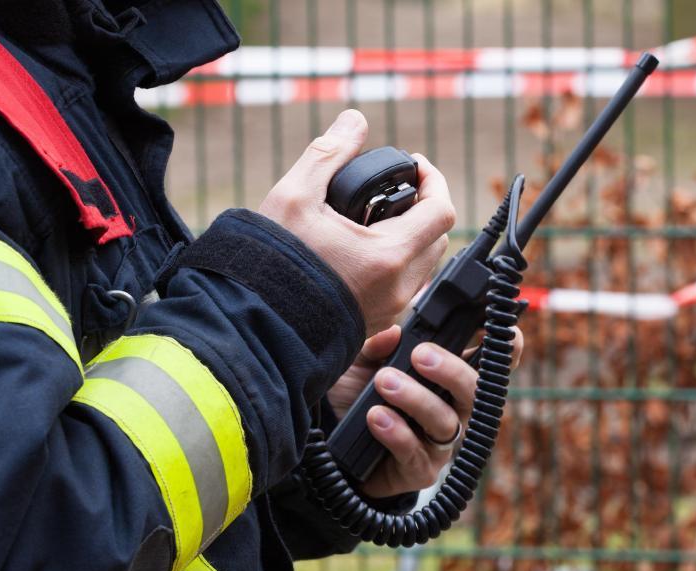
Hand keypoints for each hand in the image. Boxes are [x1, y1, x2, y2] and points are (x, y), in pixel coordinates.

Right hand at [259, 109, 455, 335]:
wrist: (254, 320)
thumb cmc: (272, 264)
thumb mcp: (295, 196)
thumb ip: (328, 153)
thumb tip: (354, 122)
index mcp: (389, 255)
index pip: (442, 210)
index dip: (433, 180)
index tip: (414, 167)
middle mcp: (398, 288)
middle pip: (437, 238)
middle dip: (423, 208)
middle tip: (395, 190)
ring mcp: (389, 310)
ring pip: (422, 265)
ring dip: (411, 237)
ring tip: (377, 219)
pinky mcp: (374, 324)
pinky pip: (402, 288)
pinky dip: (395, 263)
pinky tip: (363, 250)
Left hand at [327, 325, 524, 498]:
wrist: (332, 449)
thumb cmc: (360, 399)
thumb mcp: (363, 365)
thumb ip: (378, 346)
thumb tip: (394, 332)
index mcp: (450, 381)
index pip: (490, 364)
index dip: (507, 348)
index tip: (493, 329)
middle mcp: (454, 412)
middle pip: (474, 391)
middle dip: (451, 370)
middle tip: (420, 355)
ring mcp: (440, 444)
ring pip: (444, 421)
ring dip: (416, 398)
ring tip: (384, 381)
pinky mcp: (420, 471)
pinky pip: (415, 452)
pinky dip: (396, 432)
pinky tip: (377, 416)